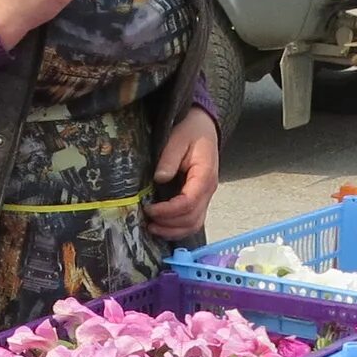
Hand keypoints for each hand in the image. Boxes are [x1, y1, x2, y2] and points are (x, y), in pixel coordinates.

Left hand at [147, 110, 219, 239]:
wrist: (204, 126)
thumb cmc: (191, 130)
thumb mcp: (178, 138)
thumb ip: (169, 159)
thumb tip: (159, 178)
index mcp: (204, 175)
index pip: (189, 202)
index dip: (168, 211)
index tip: (149, 209)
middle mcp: (208, 189)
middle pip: (192, 218)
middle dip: (169, 224)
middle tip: (147, 221)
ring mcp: (205, 196)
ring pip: (194, 224)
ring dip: (174, 230)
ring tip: (152, 228)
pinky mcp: (199, 198)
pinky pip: (193, 220)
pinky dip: (178, 228)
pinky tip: (162, 226)